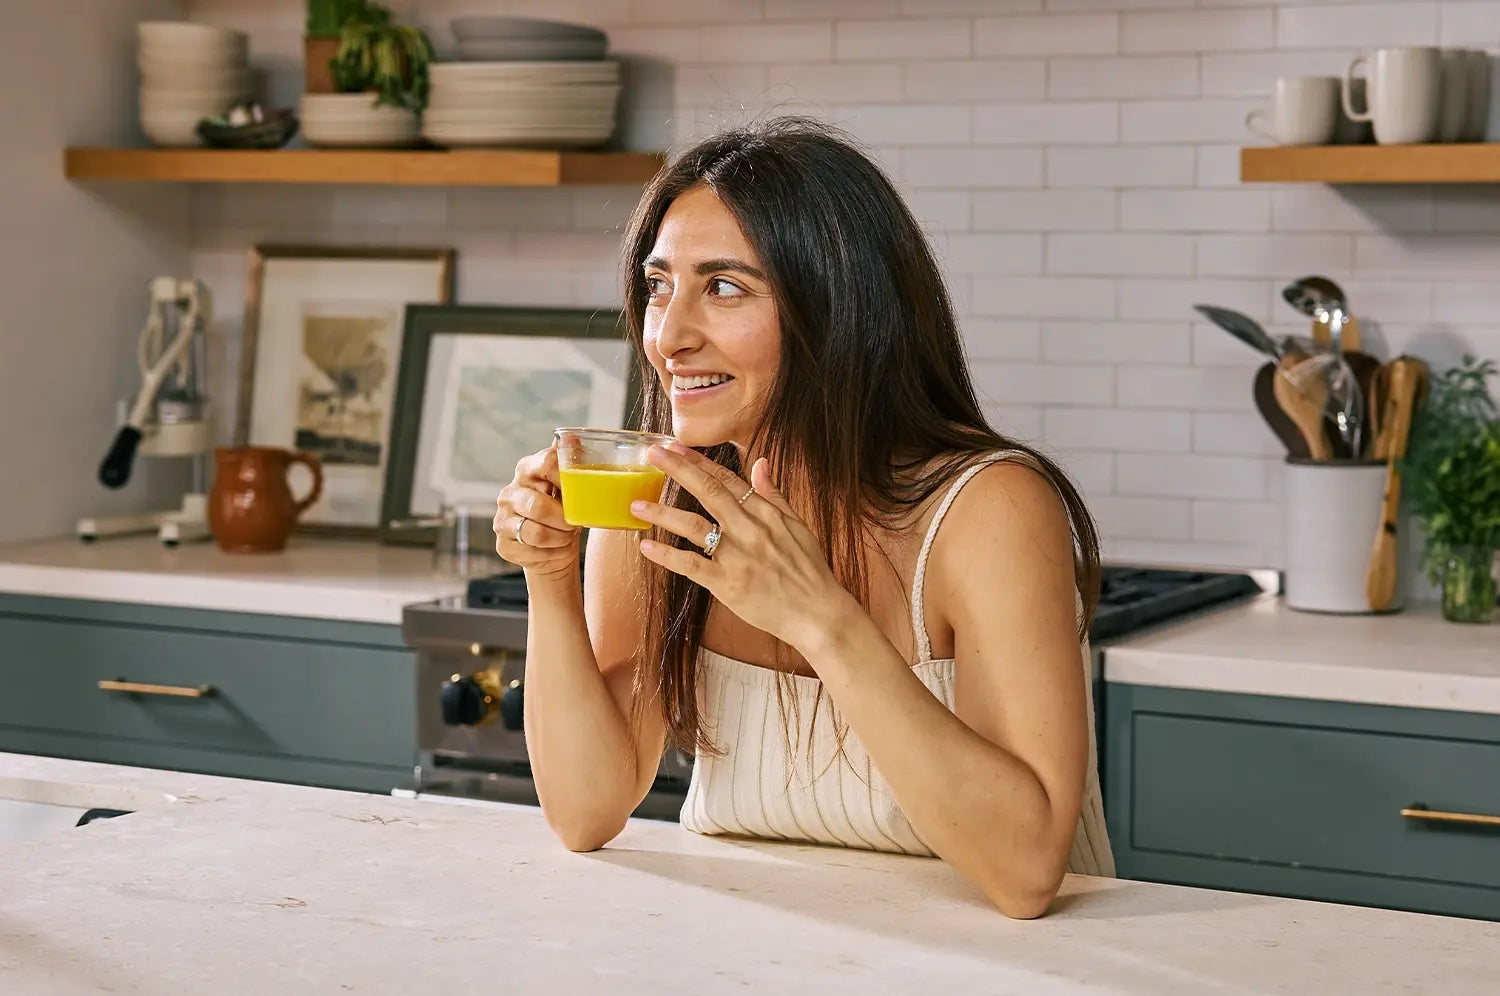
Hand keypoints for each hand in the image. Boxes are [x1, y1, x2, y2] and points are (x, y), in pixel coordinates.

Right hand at [494, 444, 579, 578]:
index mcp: (527, 469)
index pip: (546, 463)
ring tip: (566, 537)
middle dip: (564, 519)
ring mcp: (501, 519)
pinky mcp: (502, 545)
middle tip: (574, 523)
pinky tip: (554, 550)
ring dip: (559, 539)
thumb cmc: (564, 511)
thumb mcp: (572, 486)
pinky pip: (531, 552)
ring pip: (535, 533)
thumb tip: (571, 436)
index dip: (567, 478)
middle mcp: (509, 492)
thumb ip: (570, 461)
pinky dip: (550, 554)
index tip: (579, 492)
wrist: (554, 547)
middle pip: (538, 505)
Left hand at [631, 442, 856, 654]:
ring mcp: (737, 557)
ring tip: (636, 504)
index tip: (676, 448)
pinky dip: (667, 557)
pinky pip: (691, 566)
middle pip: (708, 492)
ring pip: (693, 527)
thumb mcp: (798, 525)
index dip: (699, 462)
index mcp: (765, 513)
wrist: (817, 613)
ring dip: (662, 514)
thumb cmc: (809, 571)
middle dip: (678, 471)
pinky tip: (647, 547)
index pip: (727, 479)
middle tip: (653, 454)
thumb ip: (774, 494)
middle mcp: (749, 529)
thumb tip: (760, 464)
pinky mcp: (727, 584)